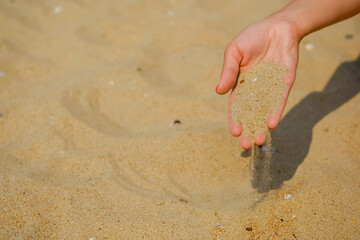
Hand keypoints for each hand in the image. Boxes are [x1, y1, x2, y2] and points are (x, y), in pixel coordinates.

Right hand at [216, 17, 300, 148]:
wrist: (278, 27)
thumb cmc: (252, 37)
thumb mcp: (234, 52)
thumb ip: (228, 71)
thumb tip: (218, 92)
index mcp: (240, 84)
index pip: (236, 106)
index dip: (235, 120)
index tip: (235, 132)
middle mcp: (255, 90)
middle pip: (250, 114)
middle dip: (248, 129)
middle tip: (246, 145)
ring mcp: (270, 88)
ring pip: (265, 111)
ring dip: (261, 126)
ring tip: (259, 141)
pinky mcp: (283, 85)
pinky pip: (279, 101)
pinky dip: (275, 112)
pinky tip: (271, 124)